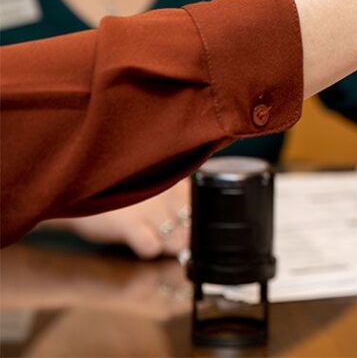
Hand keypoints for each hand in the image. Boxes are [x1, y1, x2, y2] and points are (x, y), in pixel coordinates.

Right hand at [46, 179, 189, 257]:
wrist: (78, 193)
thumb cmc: (120, 196)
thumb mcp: (155, 191)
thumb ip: (177, 204)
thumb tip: (195, 233)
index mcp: (176, 182)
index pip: (202, 211)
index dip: (192, 226)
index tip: (181, 229)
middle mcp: (167, 192)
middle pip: (192, 230)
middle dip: (180, 239)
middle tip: (161, 236)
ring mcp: (150, 208)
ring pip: (176, 241)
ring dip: (164, 245)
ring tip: (147, 236)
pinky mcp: (130, 223)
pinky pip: (152, 248)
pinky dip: (146, 250)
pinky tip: (135, 240)